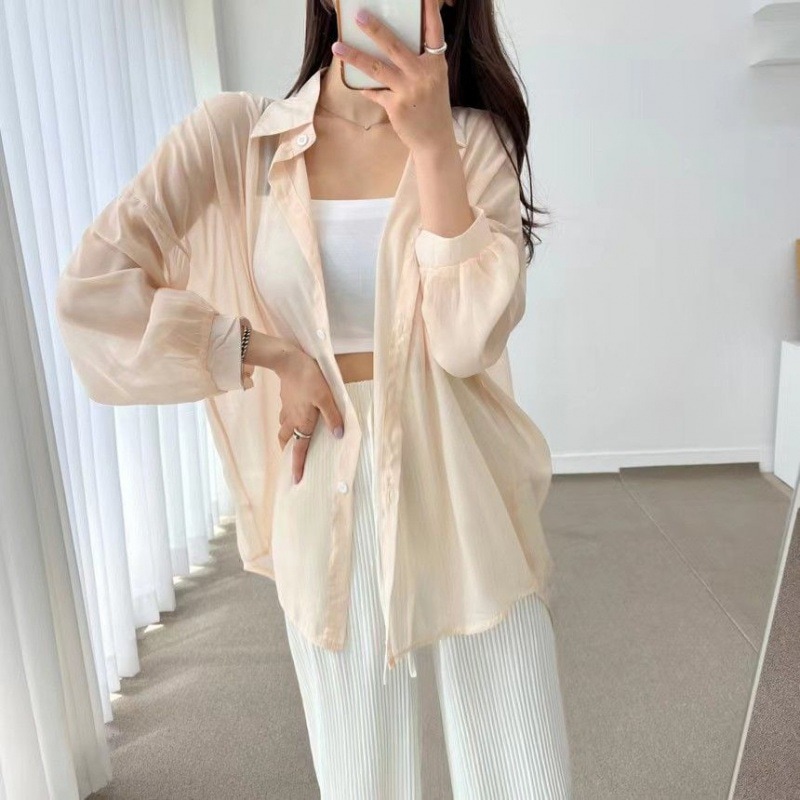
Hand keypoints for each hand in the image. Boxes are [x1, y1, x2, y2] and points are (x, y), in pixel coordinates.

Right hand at [273, 345, 343, 483]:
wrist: (289, 361)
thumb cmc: (310, 379)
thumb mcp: (326, 397)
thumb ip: (332, 416)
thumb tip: (338, 435)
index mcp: (302, 422)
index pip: (299, 449)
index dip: (297, 465)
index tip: (296, 480)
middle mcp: (292, 419)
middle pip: (286, 440)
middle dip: (287, 451)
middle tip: (291, 458)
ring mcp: (286, 409)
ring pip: (284, 428)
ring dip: (287, 436)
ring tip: (294, 439)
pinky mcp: (285, 399)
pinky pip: (285, 416)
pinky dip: (288, 421)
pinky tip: (295, 415)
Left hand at [331, 0, 454, 154]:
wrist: (435, 140)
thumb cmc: (432, 107)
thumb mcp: (433, 80)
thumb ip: (419, 63)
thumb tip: (390, 45)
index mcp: (436, 64)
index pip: (434, 32)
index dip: (430, 11)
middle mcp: (423, 74)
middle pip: (395, 46)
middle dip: (375, 29)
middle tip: (358, 16)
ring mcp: (408, 90)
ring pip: (376, 68)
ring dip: (354, 56)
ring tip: (337, 47)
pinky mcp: (396, 106)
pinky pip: (374, 92)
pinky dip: (365, 89)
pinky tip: (356, 85)